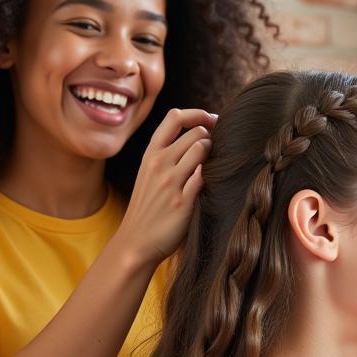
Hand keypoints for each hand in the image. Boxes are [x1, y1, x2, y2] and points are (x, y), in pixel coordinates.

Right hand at [116, 108, 215, 265]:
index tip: (213, 121)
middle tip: (221, 150)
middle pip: (196, 132)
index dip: (198, 114)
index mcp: (151, 154)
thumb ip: (169, 154)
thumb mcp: (150, 173)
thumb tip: (200, 137)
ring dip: (215, 155)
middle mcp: (159, 163)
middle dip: (213, 137)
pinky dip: (213, 176)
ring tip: (217, 167)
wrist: (135, 242)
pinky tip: (216, 183)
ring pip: (202, 150)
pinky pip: (204, 177)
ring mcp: (170, 182)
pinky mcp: (182, 202)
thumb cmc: (149, 207)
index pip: (174, 117)